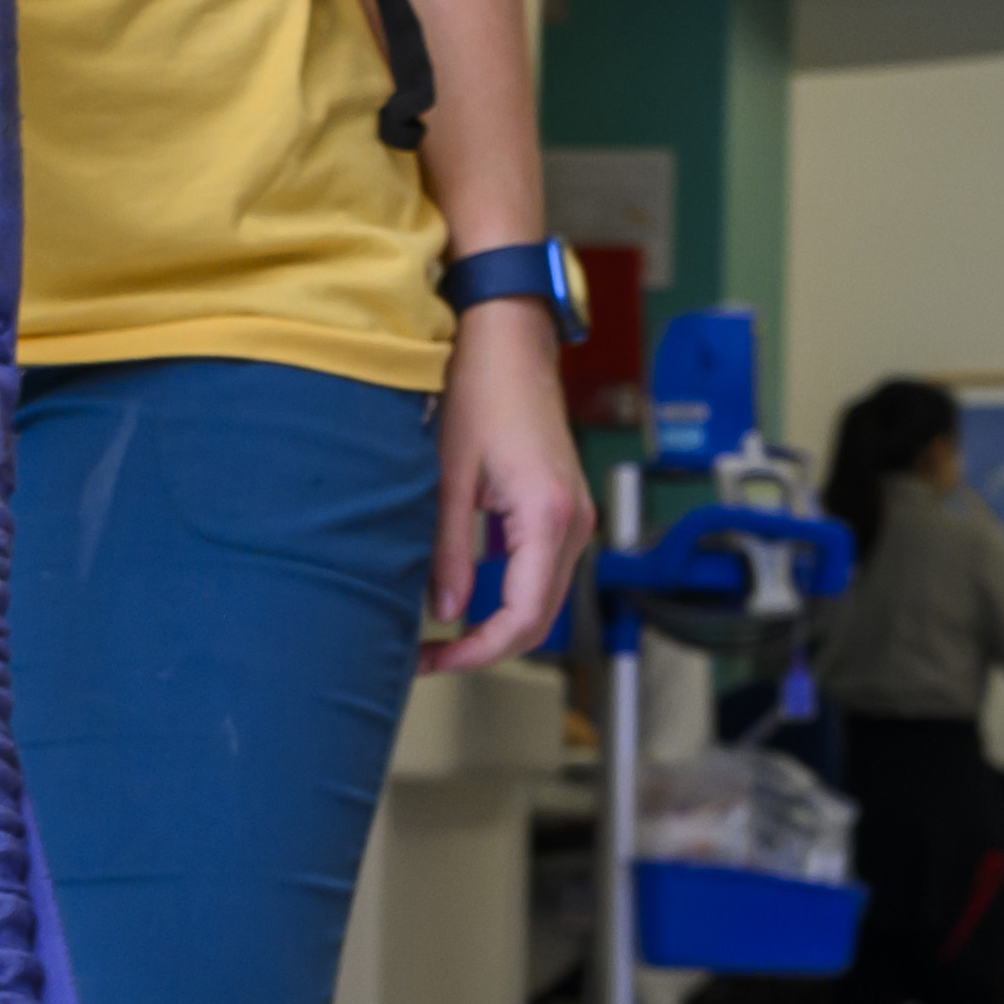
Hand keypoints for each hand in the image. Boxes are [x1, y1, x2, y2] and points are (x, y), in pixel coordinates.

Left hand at [424, 299, 592, 673]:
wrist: (510, 342)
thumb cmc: (479, 393)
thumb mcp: (447, 478)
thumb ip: (449, 553)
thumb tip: (444, 614)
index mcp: (547, 517)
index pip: (522, 618)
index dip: (477, 652)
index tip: (435, 661)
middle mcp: (573, 523)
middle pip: (539, 621)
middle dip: (484, 648)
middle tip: (429, 659)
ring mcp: (574, 518)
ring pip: (543, 602)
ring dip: (496, 626)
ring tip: (440, 635)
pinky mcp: (564, 511)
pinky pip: (542, 573)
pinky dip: (508, 597)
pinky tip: (466, 598)